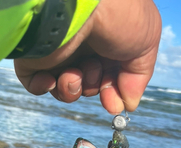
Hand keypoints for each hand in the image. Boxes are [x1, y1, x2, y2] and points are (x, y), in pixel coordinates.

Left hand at [14, 0, 161, 113]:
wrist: (80, 2)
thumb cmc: (117, 14)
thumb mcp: (146, 43)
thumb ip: (139, 77)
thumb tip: (127, 104)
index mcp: (106, 36)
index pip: (109, 72)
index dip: (112, 90)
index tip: (112, 103)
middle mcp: (81, 41)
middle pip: (88, 83)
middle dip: (94, 87)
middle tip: (96, 83)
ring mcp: (57, 48)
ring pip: (64, 87)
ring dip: (72, 89)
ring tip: (74, 75)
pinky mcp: (33, 55)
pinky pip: (36, 84)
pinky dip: (45, 87)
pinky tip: (52, 77)